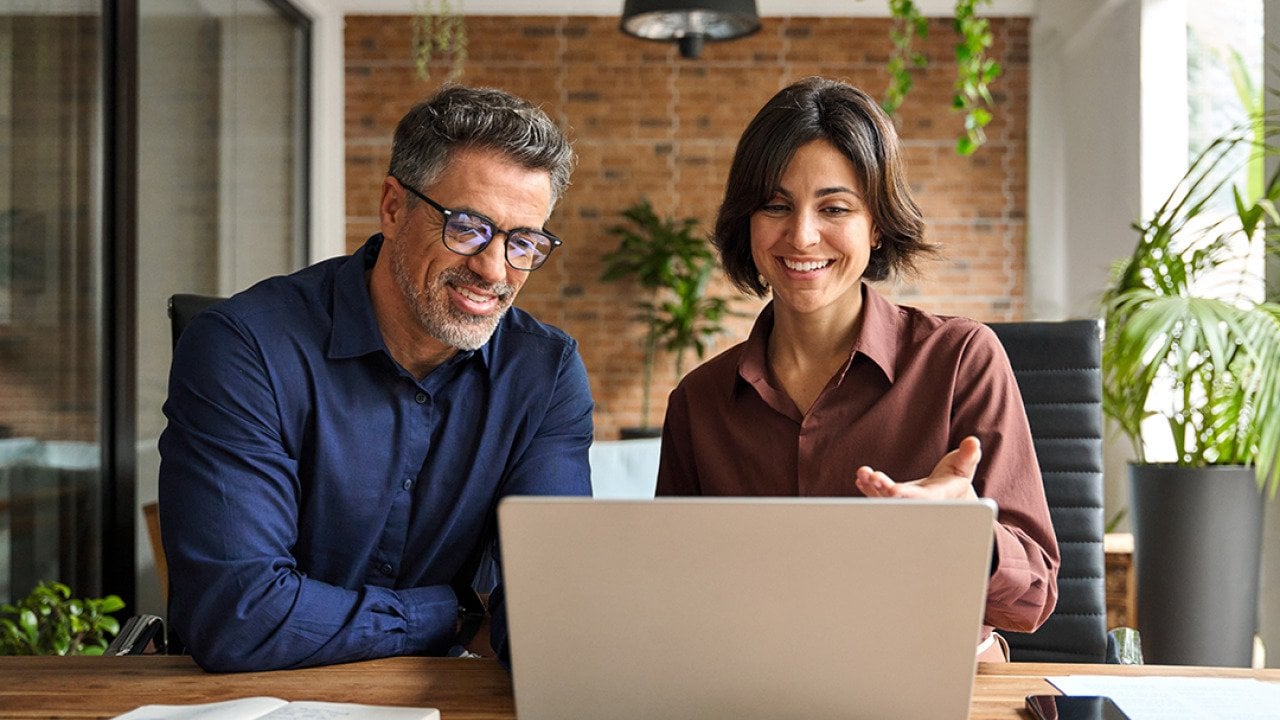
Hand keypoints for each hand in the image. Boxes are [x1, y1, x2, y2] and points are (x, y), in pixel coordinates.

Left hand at [854, 436, 981, 500]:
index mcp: (936, 498)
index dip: (905, 495)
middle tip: (872, 477)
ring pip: (886, 499)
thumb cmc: (958, 478)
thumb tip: (973, 442)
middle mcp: (918, 504)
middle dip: (883, 491)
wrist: (951, 497)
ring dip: (872, 488)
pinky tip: (860, 479)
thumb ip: (969, 455)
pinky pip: (880, 497)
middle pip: (899, 501)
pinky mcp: (896, 499)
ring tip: (862, 473)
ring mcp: (905, 503)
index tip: (892, 490)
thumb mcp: (966, 466)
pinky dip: (869, 489)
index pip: (920, 499)